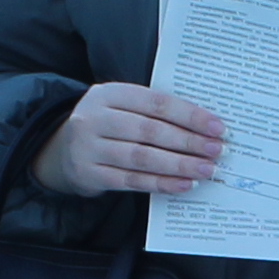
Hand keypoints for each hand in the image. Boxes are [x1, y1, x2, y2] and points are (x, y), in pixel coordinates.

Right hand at [41, 81, 224, 197]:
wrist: (62, 150)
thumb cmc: (107, 126)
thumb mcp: (122, 107)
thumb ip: (153, 112)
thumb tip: (204, 127)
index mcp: (109, 93)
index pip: (156, 103)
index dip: (189, 116)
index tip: (217, 127)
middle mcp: (95, 117)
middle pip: (150, 131)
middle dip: (189, 142)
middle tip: (216, 151)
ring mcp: (88, 147)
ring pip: (142, 157)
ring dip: (178, 165)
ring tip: (205, 170)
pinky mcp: (89, 173)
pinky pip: (131, 180)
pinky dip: (160, 183)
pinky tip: (182, 184)